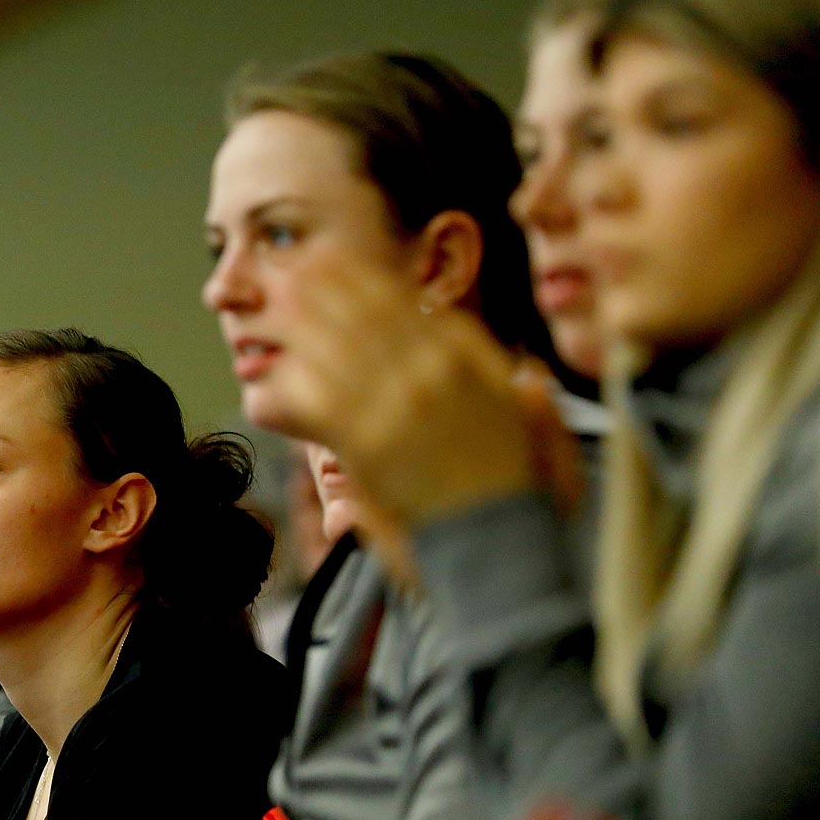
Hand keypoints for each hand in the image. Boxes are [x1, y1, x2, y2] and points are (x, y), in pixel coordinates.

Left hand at [265, 251, 541, 527]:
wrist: (506, 553)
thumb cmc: (529, 505)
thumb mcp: (550, 443)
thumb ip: (535, 406)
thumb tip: (531, 376)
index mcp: (472, 367)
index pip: (414, 310)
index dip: (374, 282)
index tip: (346, 265)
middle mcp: (432, 375)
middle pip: (369, 318)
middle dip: (331, 290)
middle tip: (296, 268)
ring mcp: (396, 407)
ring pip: (340, 350)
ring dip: (305, 324)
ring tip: (276, 304)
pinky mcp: (366, 448)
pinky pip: (319, 404)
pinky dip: (292, 390)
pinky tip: (269, 378)